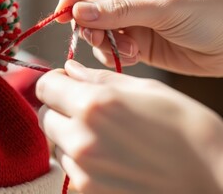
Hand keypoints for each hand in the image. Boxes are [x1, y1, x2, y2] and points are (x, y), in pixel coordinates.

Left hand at [36, 60, 222, 192]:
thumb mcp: (149, 91)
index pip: (45, 86)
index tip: (66, 85)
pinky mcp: (89, 192)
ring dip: (71, 136)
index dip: (54, 83)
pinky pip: (70, 169)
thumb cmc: (189, 131)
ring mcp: (84, 170)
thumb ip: (101, 79)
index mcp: (95, 104)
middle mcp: (81, 138)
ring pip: (57, 143)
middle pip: (45, 116)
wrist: (215, 184)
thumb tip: (70, 70)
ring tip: (106, 138)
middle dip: (60, 109)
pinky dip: (82, 161)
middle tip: (86, 110)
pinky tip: (111, 159)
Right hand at [56, 0, 222, 76]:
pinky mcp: (135, 41)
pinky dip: (115, 55)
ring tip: (128, 50)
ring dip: (104, 42)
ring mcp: (132, 19)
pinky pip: (109, 47)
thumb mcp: (165, 8)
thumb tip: (78, 11)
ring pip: (97, 29)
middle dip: (89, 23)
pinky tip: (136, 56)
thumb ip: (119, 11)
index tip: (62, 13)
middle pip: (90, 4)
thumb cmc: (213, 15)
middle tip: (95, 37)